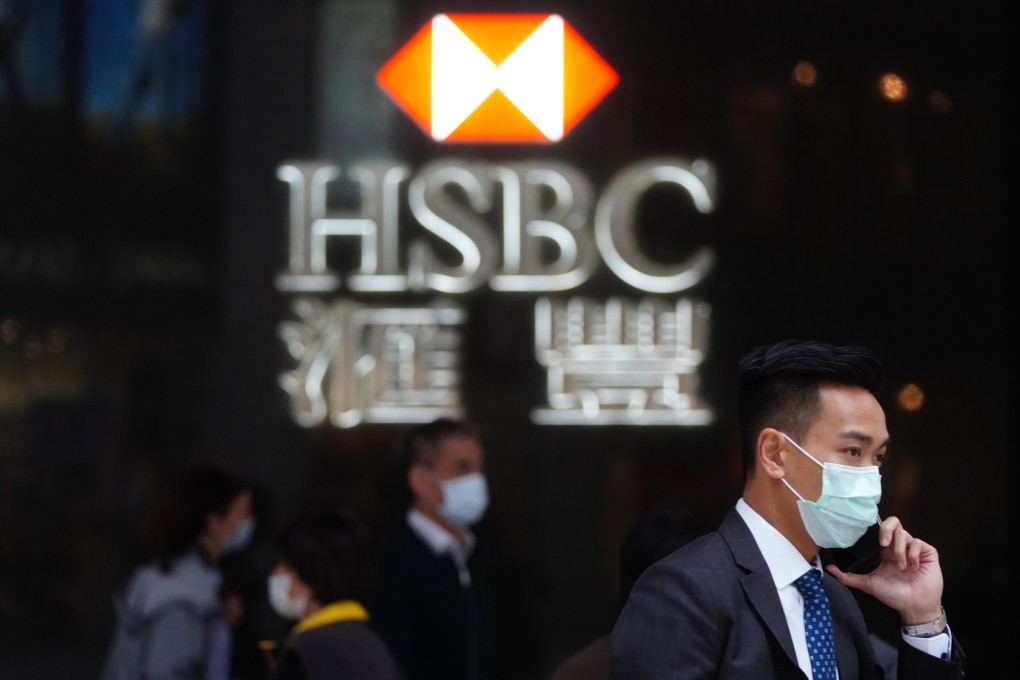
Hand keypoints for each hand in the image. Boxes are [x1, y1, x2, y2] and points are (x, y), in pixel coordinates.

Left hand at [825, 516, 943, 624]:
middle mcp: (899, 547)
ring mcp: (914, 549)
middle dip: (887, 529)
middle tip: (883, 544)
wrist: (914, 606)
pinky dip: (913, 554)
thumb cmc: (893, 595)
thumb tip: (828, 567)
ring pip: (905, 534)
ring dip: (899, 550)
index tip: (873, 540)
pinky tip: (913, 567)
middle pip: (894, 522)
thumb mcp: (867, 584)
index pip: (881, 529)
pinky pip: (919, 543)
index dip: (877, 529)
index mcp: (886, 551)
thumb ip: (847, 576)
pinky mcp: (928, 553)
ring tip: (901, 567)